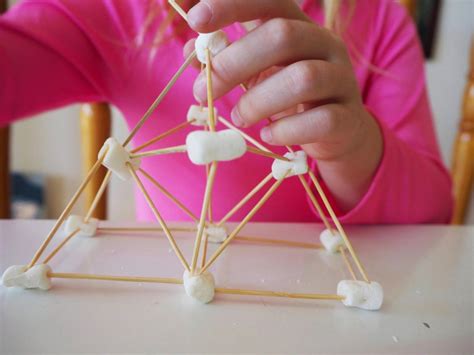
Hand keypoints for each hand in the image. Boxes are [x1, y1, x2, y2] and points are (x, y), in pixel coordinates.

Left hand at [186, 0, 382, 210]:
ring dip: (258, 101)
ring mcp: (342, 79)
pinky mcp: (348, 117)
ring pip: (303, 78)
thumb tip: (192, 55)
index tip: (195, 20)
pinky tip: (270, 136)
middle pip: (282, 36)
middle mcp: (325, 45)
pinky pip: (320, 120)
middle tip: (203, 92)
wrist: (338, 132)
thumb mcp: (258, 74)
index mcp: (300, 27)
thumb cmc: (290, 99)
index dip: (232, 5)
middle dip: (234, 64)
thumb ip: (230, 61)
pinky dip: (286, 131)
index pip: (271, 1)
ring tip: (239, 117)